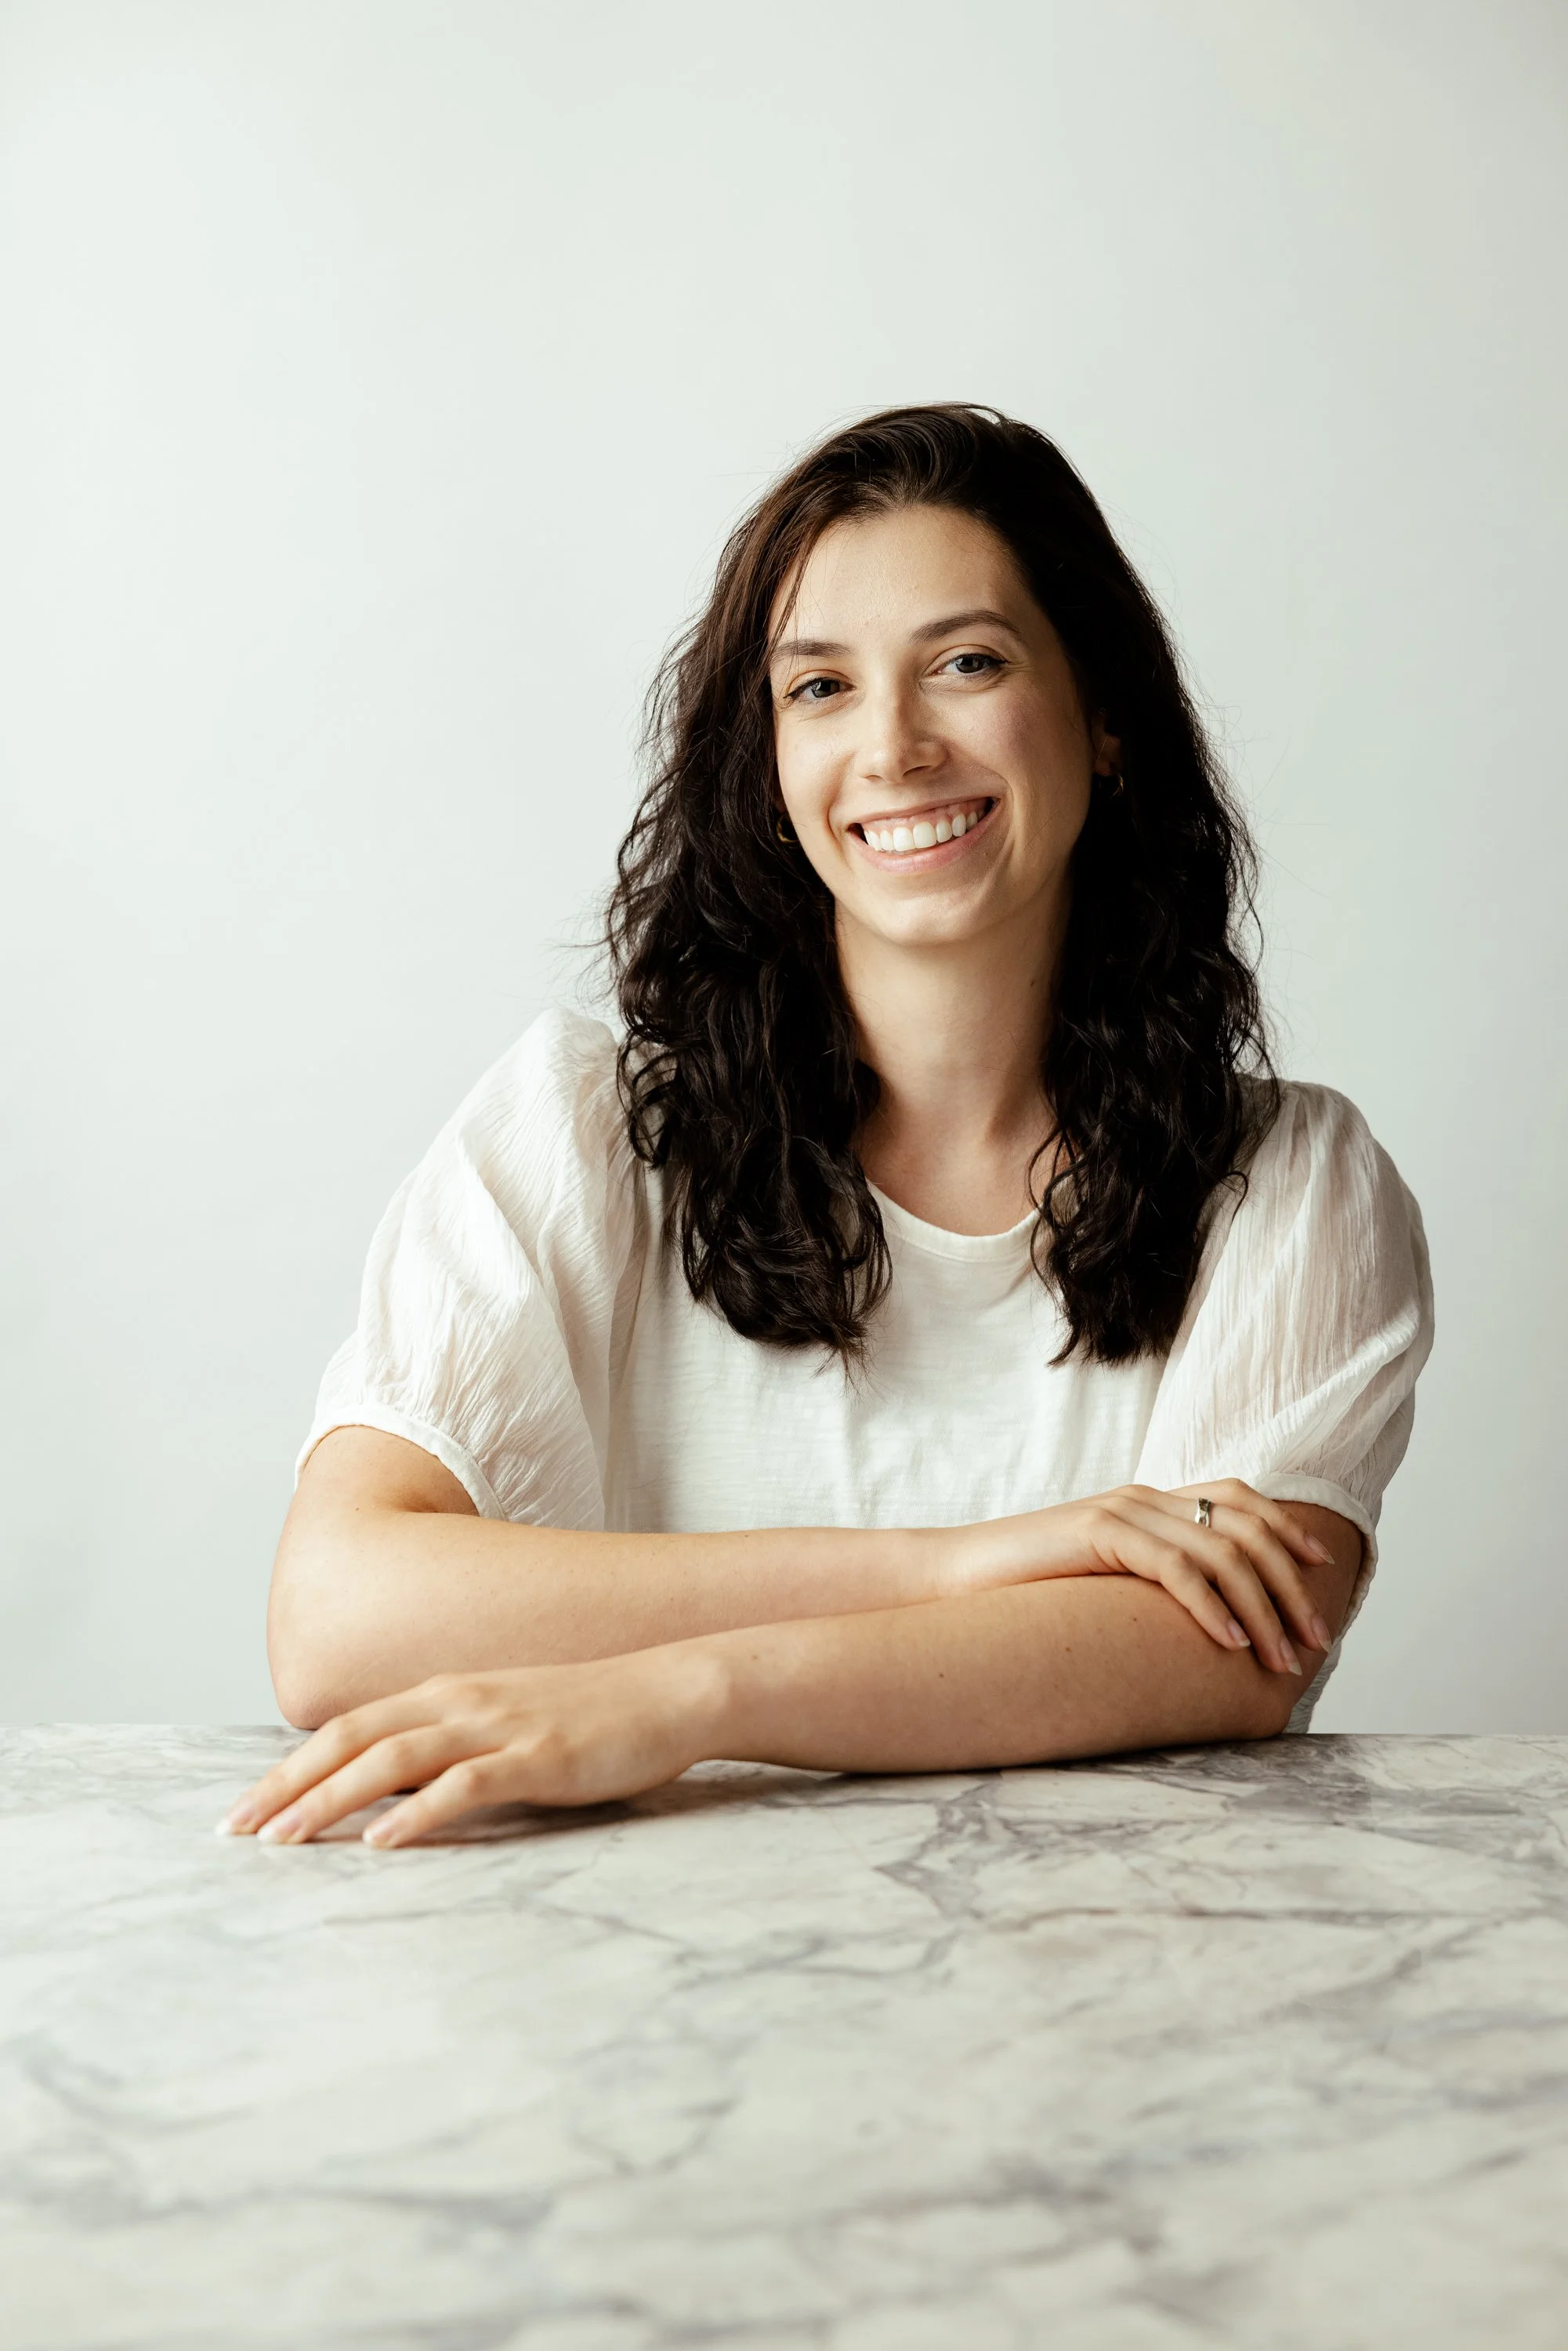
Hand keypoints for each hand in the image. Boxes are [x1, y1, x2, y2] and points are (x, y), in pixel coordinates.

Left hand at [217, 1644, 729, 1847]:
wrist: (668, 1692)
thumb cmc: (586, 1715)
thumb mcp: (501, 1723)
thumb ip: (445, 1750)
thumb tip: (385, 1795)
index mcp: (445, 1693)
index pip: (346, 1729)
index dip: (288, 1769)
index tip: (242, 1812)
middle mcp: (459, 1701)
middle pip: (351, 1740)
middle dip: (287, 1786)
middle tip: (237, 1833)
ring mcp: (497, 1726)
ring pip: (393, 1758)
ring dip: (332, 1799)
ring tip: (286, 1840)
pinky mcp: (537, 1756)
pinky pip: (465, 1785)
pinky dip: (418, 1813)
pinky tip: (383, 1844)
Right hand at [954, 1478, 1337, 1675]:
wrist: (950, 1579)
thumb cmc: (1026, 1593)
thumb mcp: (1105, 1583)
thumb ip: (1151, 1583)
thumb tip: (1212, 1624)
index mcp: (1147, 1502)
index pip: (1239, 1497)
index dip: (1288, 1528)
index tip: (1323, 1570)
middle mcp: (1142, 1498)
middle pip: (1245, 1526)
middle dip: (1291, 1584)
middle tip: (1316, 1639)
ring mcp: (1120, 1512)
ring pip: (1222, 1552)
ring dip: (1263, 1609)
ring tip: (1281, 1658)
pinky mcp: (1098, 1534)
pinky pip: (1175, 1569)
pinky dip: (1212, 1608)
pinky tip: (1229, 1644)